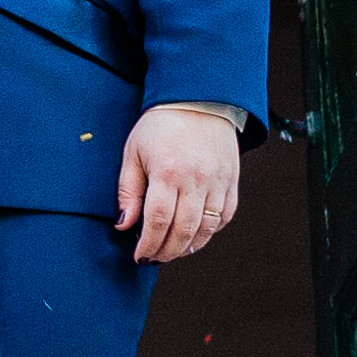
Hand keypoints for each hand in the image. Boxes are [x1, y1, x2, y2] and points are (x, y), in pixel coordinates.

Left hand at [117, 102, 245, 264]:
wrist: (198, 99)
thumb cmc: (160, 125)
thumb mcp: (134, 153)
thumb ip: (128, 191)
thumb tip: (124, 226)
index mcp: (167, 171)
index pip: (157, 221)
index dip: (148, 244)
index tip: (140, 255)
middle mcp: (196, 179)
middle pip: (183, 230)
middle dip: (167, 252)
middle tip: (155, 258)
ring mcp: (217, 180)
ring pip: (207, 228)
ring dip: (189, 246)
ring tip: (173, 250)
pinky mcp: (232, 180)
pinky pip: (225, 216)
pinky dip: (211, 231)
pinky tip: (196, 234)